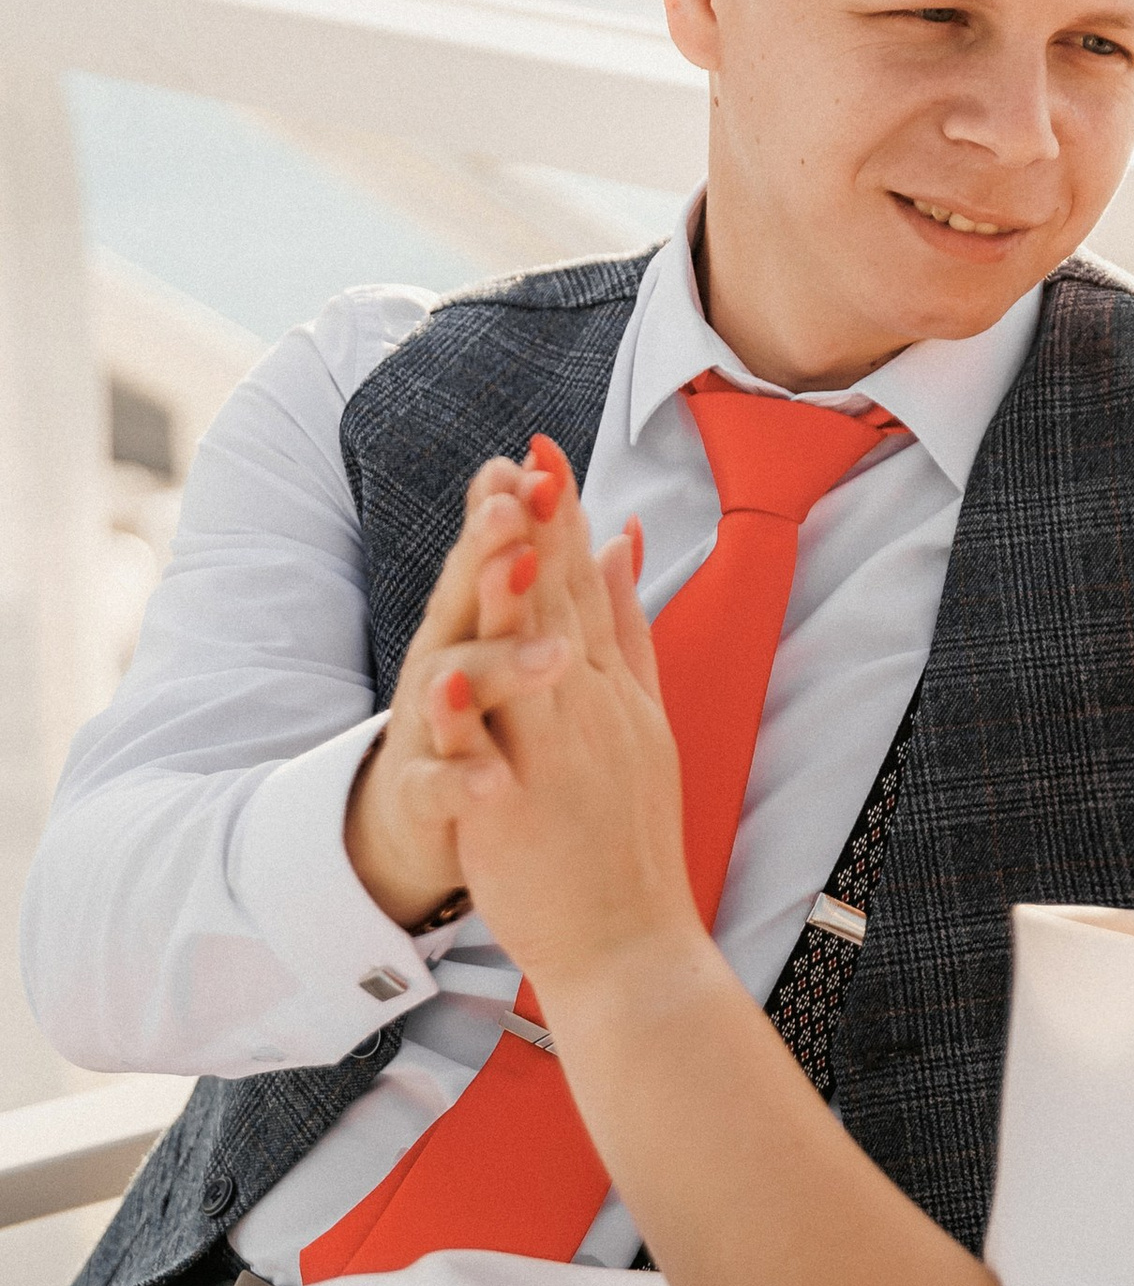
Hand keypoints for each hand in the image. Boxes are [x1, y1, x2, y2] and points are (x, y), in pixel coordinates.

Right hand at [344, 444, 568, 929]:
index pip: (495, 559)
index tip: (538, 461)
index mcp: (474, 628)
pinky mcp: (420, 796)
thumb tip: (567, 503)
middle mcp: (442, 666)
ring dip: (491, 663)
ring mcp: (425, 730)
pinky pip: (437, 786)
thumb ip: (538, 576)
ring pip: (455, 690)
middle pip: (466, 606)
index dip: (516, 513)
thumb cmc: (476, 726)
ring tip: (543, 651)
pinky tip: (490, 778)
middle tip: (513, 515)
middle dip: (487, 558)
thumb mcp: (508, 643)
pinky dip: (460, 780)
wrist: (415, 824)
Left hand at [412, 459, 704, 1014]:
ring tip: (497, 534)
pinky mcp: (518, 817)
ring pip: (532, 668)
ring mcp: (558, 763)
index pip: (583, 588)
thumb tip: (622, 545)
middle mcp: (590, 715)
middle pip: (562, 610)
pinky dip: (469, 717)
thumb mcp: (642, 720)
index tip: (542, 449)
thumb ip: (628, 632)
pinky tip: (445, 670)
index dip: (563, 518)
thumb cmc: (630, 836)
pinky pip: (487, 760)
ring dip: (514, 598)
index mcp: (611, 691)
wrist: (633, 943)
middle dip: (545, 531)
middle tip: (527, 457)